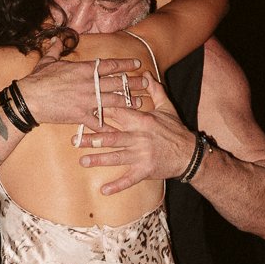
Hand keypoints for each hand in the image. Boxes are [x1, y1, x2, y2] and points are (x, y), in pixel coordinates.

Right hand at [18, 54, 145, 127]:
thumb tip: (57, 39)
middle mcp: (89, 84)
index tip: (136, 63)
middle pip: (117, 82)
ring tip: (140, 102)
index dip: (125, 64)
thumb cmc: (38, 79)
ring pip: (114, 101)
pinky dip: (109, 126)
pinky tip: (120, 128)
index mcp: (83, 69)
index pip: (109, 65)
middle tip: (148, 83)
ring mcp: (87, 100)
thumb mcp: (48, 61)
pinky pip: (99, 122)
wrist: (29, 99)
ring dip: (128, 102)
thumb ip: (56, 49)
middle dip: (134, 83)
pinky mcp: (81, 115)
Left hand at [76, 78, 195, 194]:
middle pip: (112, 137)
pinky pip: (129, 179)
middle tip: (74, 140)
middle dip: (92, 138)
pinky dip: (117, 186)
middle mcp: (140, 138)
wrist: (190, 154)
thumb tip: (145, 73)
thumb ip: (154, 90)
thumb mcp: (167, 108)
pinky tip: (103, 190)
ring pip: (117, 157)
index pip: (118, 114)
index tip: (84, 110)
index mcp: (142, 121)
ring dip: (99, 160)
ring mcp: (142, 155)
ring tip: (83, 161)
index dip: (101, 112)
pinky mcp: (145, 170)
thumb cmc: (176, 130)